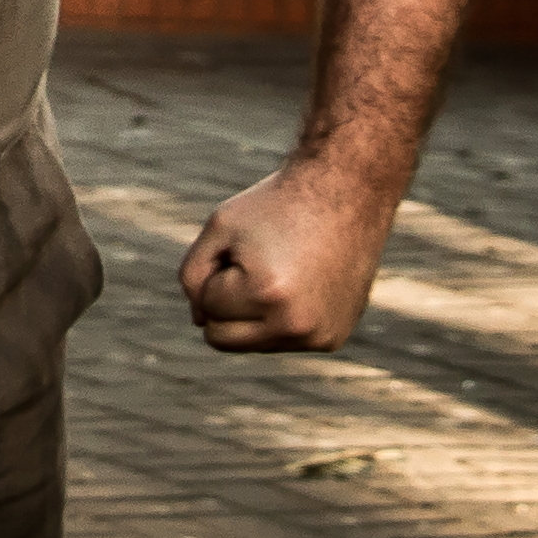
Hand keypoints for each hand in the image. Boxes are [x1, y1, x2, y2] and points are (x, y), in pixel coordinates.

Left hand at [179, 160, 399, 350]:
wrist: (343, 196)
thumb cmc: (274, 208)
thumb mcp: (219, 229)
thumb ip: (193, 276)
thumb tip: (199, 321)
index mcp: (266, 295)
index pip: (206, 306)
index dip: (216, 271)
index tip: (247, 246)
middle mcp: (296, 326)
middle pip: (223, 339)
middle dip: (224, 302)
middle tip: (254, 264)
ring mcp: (319, 337)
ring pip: (251, 342)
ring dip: (252, 310)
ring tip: (280, 272)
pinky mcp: (333, 339)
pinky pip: (280, 340)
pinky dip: (278, 316)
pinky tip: (300, 284)